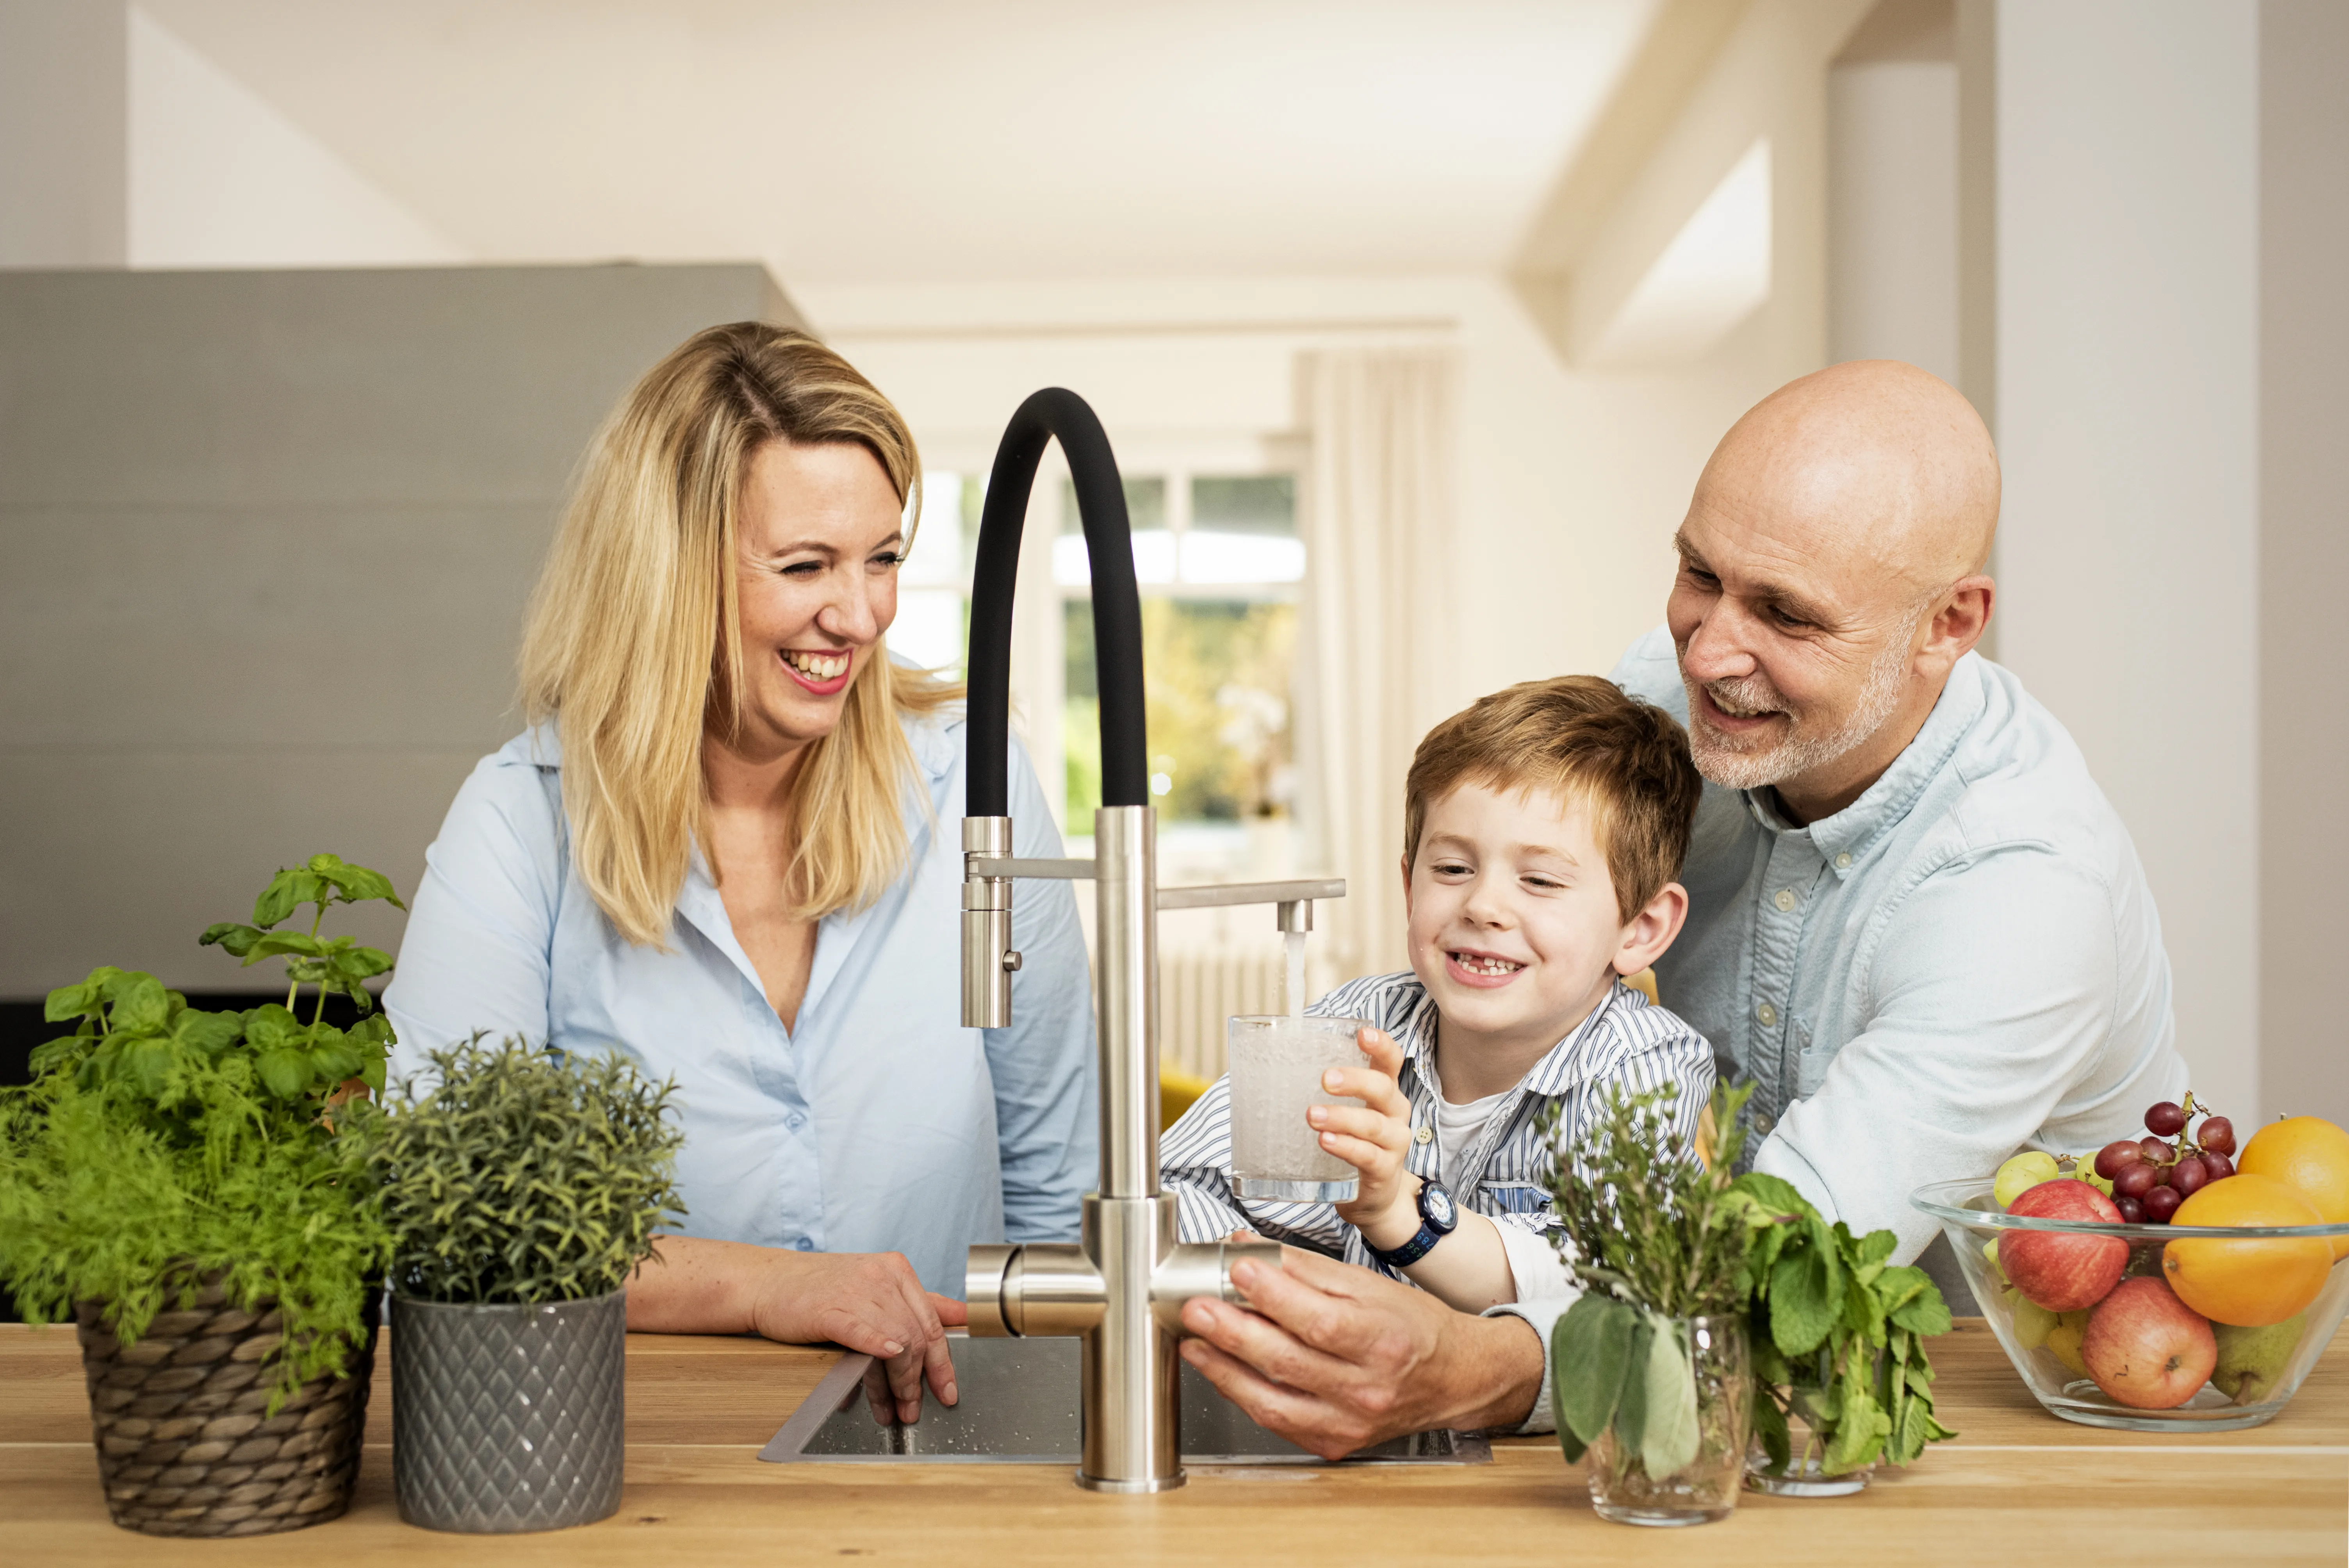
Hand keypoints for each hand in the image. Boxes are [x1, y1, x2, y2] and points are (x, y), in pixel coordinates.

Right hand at [626, 1236, 963, 1425]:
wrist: (769, 1282)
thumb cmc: (822, 1289)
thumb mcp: (877, 1288)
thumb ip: (922, 1303)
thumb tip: (965, 1317)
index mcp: (897, 1270)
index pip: (932, 1322)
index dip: (943, 1362)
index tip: (948, 1391)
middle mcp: (881, 1277)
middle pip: (915, 1335)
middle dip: (919, 1380)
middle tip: (915, 1409)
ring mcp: (855, 1290)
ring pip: (892, 1341)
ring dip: (895, 1383)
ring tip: (893, 1411)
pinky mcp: (828, 1308)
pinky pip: (860, 1329)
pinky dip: (877, 1346)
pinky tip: (887, 1360)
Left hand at [1176, 1246, 1541, 1458]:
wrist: (1452, 1377)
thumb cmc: (1411, 1326)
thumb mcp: (1367, 1285)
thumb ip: (1305, 1268)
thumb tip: (1250, 1249)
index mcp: (1382, 1340)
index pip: (1321, 1321)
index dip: (1275, 1296)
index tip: (1239, 1269)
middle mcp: (1367, 1389)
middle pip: (1289, 1362)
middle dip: (1234, 1333)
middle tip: (1197, 1307)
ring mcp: (1348, 1423)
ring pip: (1274, 1402)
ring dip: (1225, 1371)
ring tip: (1194, 1342)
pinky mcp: (1333, 1443)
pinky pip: (1277, 1422)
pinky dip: (1244, 1396)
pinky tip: (1221, 1371)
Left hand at [1313, 1026, 1417, 1249]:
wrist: (1374, 1197)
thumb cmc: (1355, 1143)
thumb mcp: (1348, 1112)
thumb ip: (1327, 1093)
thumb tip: (1271, 1067)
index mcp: (1385, 1092)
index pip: (1391, 1061)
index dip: (1381, 1045)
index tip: (1362, 1033)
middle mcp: (1394, 1113)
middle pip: (1383, 1089)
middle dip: (1355, 1080)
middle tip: (1326, 1078)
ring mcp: (1393, 1143)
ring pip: (1373, 1124)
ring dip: (1342, 1117)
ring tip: (1313, 1115)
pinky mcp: (1384, 1170)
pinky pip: (1366, 1155)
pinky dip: (1345, 1146)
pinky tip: (1325, 1141)